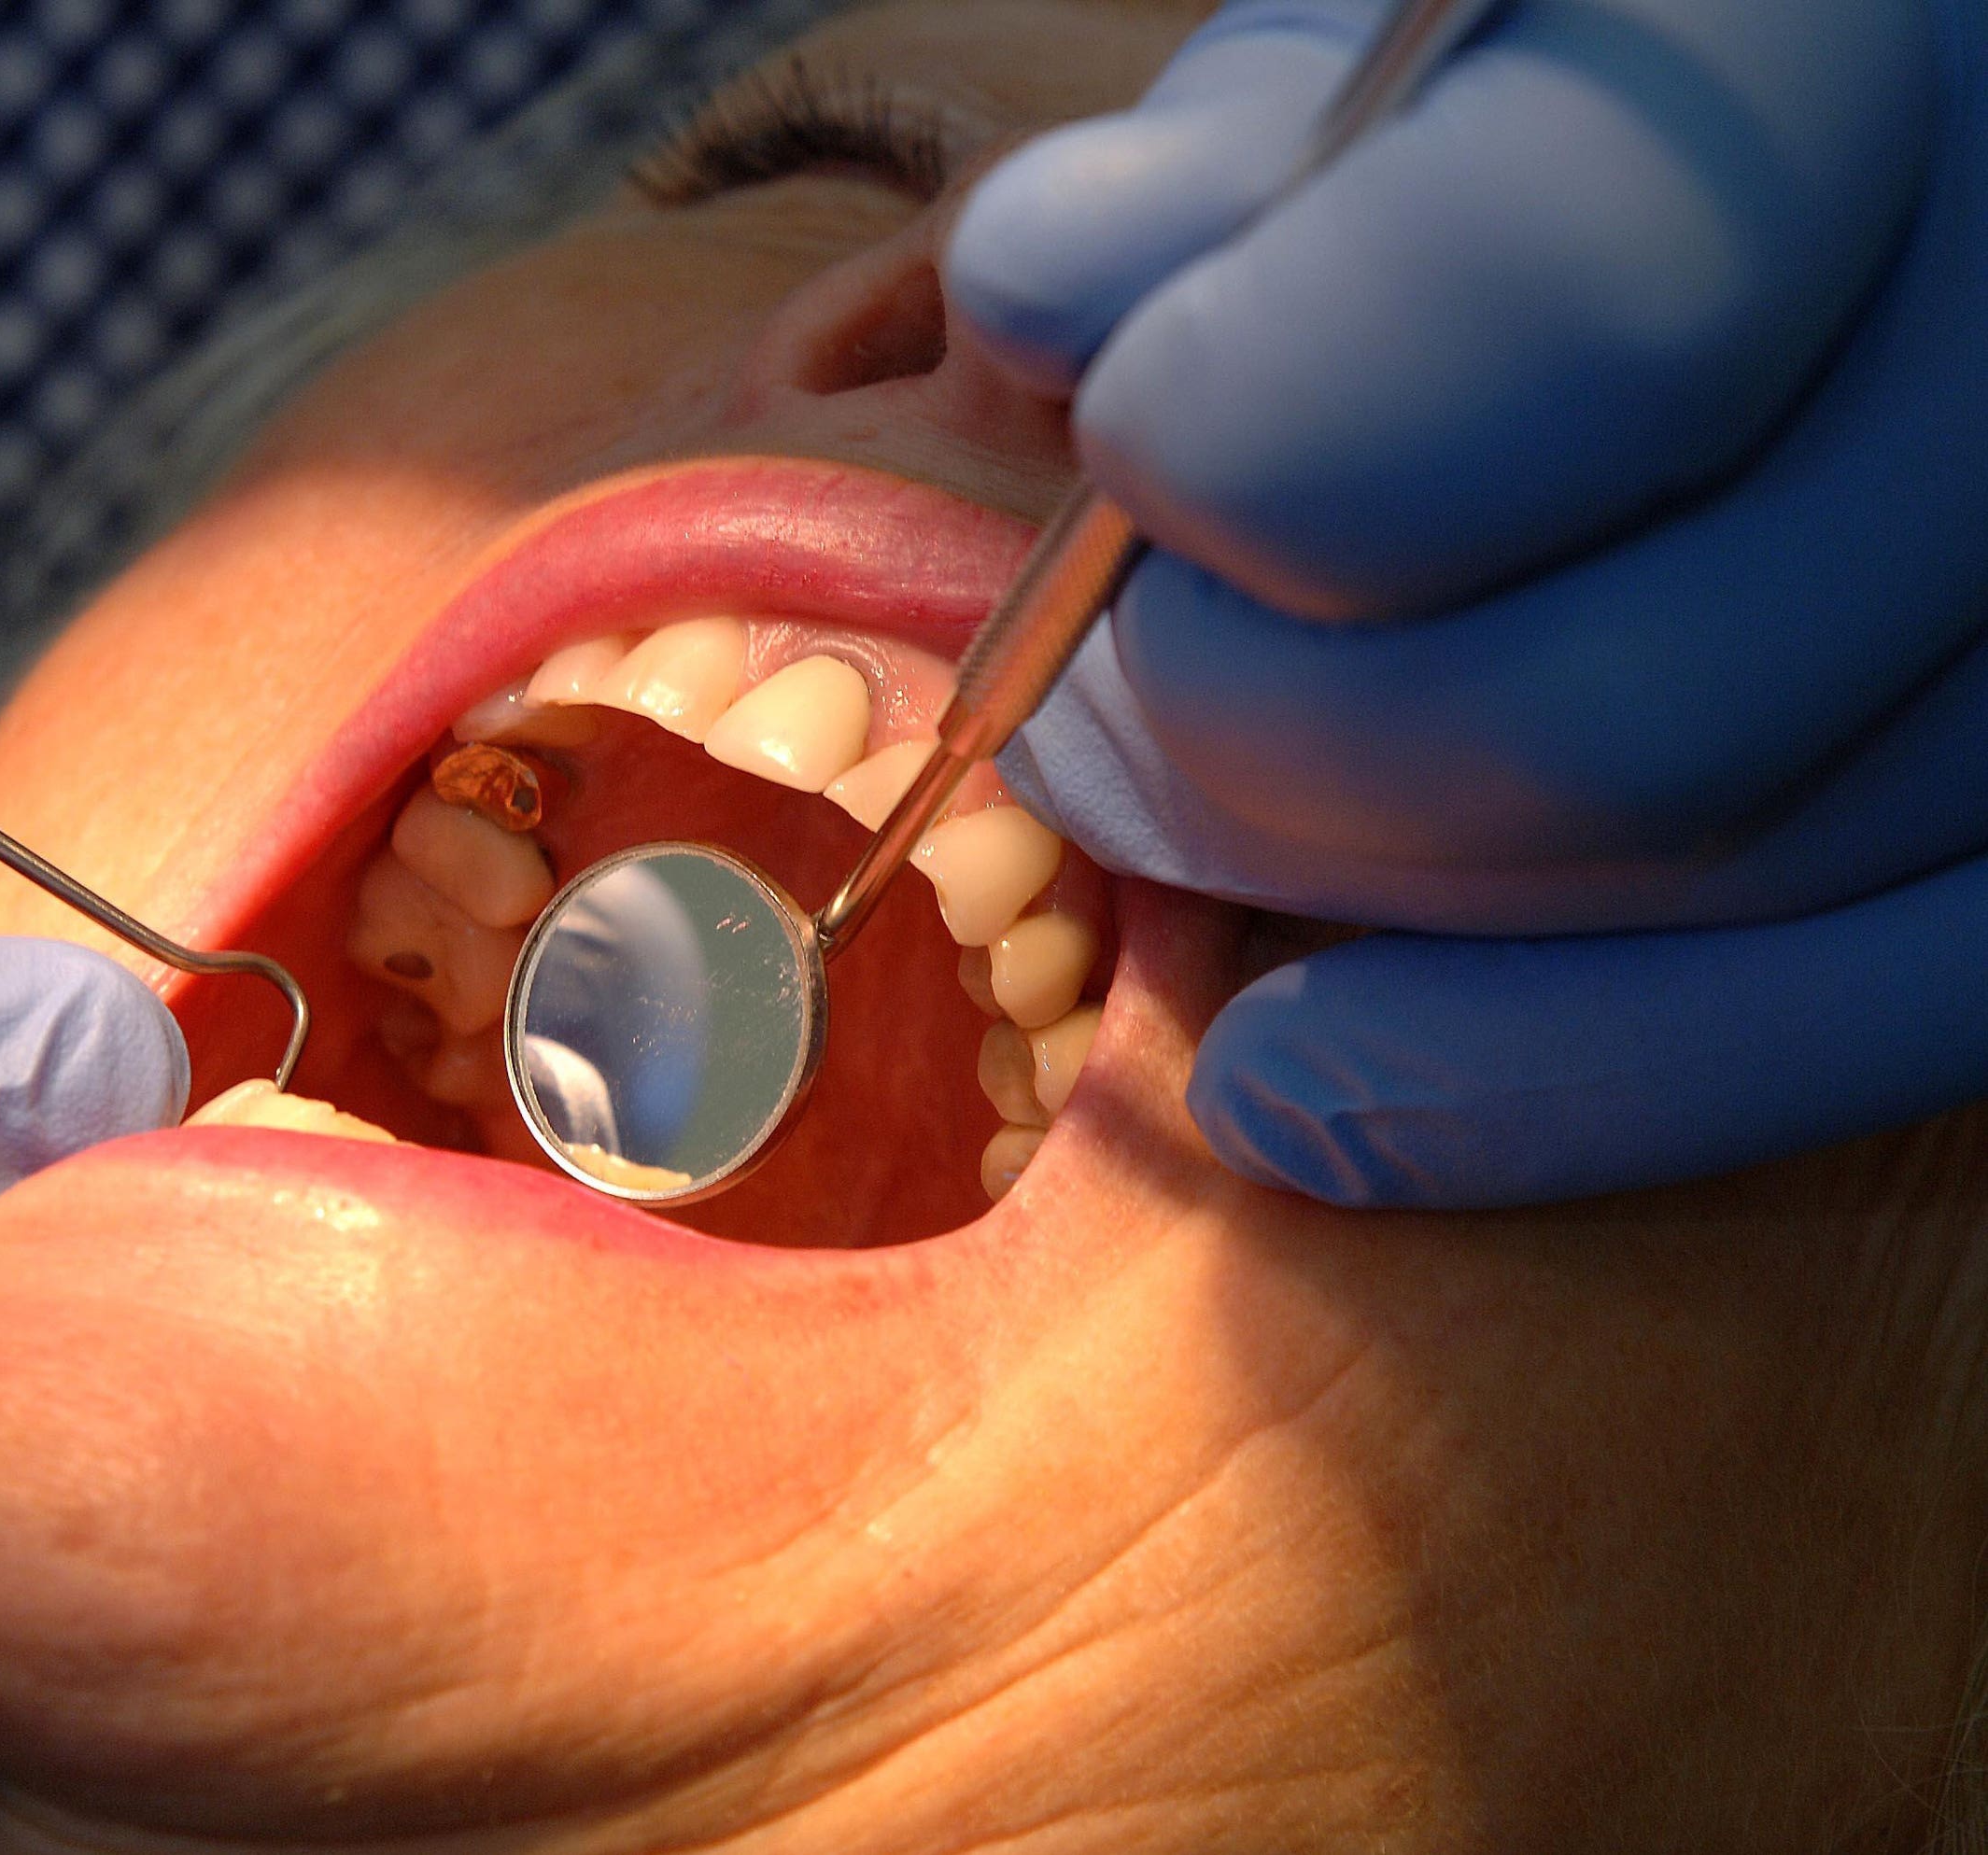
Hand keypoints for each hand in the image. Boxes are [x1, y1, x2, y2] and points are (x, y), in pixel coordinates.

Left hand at [940, 0, 1987, 1205]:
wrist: (1836, 174)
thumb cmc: (1557, 95)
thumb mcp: (1393, 51)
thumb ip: (1230, 167)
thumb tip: (1050, 293)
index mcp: (1861, 63)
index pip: (1584, 320)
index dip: (1268, 447)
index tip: (1131, 448)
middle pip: (1625, 708)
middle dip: (1257, 733)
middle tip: (1102, 670)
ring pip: (1717, 885)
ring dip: (1347, 892)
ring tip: (1161, 791)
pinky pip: (1854, 1022)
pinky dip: (1529, 1087)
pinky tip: (1278, 1082)